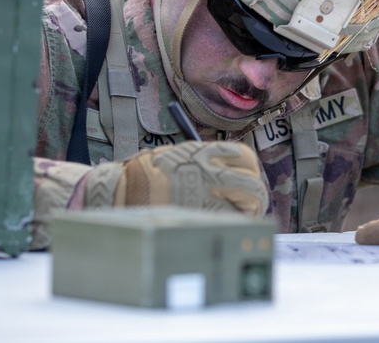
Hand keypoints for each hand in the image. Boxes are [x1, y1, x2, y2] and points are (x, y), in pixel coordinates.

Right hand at [85, 141, 269, 216]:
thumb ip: (206, 161)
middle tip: (254, 205)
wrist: (122, 189)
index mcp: (204, 152)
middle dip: (257, 198)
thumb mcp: (180, 155)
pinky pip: (226, 222)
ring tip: (242, 218)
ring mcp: (205, 197)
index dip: (252, 171)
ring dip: (248, 213)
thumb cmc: (149, 173)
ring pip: (245, 207)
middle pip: (252, 186)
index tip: (249, 180)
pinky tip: (225, 226)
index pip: (246, 158)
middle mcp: (209, 172)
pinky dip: (231, 225)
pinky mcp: (198, 216)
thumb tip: (232, 172)